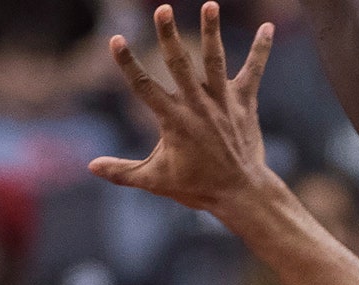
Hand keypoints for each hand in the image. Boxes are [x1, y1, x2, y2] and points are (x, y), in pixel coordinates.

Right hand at [88, 3, 276, 212]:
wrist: (241, 192)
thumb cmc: (197, 186)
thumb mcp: (155, 180)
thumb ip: (122, 171)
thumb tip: (90, 167)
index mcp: (173, 120)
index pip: (144, 86)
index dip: (128, 63)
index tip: (115, 39)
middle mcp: (198, 106)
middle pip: (180, 64)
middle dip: (169, 36)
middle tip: (162, 9)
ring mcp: (223, 103)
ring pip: (215, 60)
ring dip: (211, 31)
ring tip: (210, 4)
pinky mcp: (244, 103)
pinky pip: (254, 72)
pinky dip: (261, 50)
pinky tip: (268, 27)